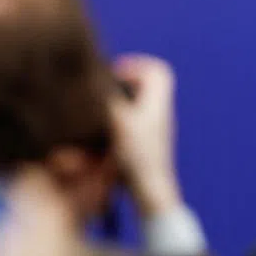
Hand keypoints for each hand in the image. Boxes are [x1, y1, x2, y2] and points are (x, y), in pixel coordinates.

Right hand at [111, 54, 182, 217]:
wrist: (152, 191)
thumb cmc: (137, 158)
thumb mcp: (119, 125)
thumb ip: (107, 103)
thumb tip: (94, 86)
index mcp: (158, 105)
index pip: (159, 72)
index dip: (139, 64)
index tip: (116, 72)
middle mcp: (161, 115)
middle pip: (152, 85)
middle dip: (129, 81)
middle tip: (107, 87)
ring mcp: (156, 130)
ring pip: (143, 104)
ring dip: (124, 101)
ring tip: (103, 108)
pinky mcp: (149, 145)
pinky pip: (138, 122)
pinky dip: (123, 119)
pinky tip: (105, 131)